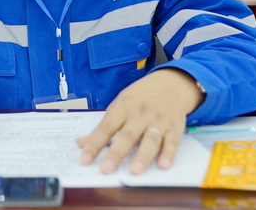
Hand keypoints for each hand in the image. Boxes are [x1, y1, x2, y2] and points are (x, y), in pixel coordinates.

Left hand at [76, 69, 203, 174]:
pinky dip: (169, 154)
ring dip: (143, 156)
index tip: (85, 159)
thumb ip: (103, 126)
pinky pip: (172, 142)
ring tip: (134, 171)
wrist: (170, 83)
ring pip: (150, 139)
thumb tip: (81, 143)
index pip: (106, 127)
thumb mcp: (120, 105)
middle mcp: (140, 114)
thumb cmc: (140, 97)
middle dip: (116, 153)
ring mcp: (158, 121)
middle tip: (106, 169)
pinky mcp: (174, 127)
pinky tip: (163, 165)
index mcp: (123, 107)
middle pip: (127, 135)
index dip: (95, 143)